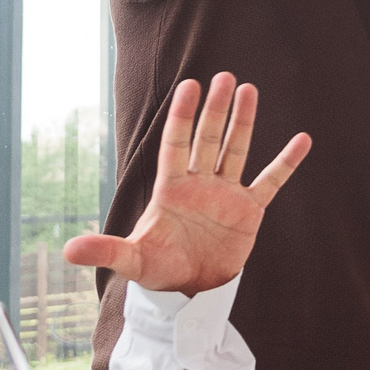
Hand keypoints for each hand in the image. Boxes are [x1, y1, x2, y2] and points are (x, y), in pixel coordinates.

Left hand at [63, 72, 310, 293]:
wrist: (189, 291)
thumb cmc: (157, 270)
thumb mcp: (131, 260)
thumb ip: (105, 250)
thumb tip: (68, 250)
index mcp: (171, 189)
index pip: (176, 144)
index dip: (182, 116)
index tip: (189, 86)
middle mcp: (199, 184)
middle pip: (208, 139)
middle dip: (215, 109)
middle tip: (224, 78)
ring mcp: (226, 194)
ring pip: (236, 150)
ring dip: (243, 121)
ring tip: (250, 89)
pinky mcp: (249, 211)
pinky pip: (270, 181)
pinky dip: (286, 162)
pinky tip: (302, 140)